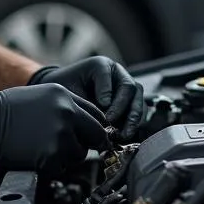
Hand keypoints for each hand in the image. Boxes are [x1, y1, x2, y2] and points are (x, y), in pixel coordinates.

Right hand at [0, 83, 110, 172]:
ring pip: (80, 154)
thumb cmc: (5, 110)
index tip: (90, 137)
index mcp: (64, 95)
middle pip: (97, 134)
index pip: (97, 115)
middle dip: (88, 143)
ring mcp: (60, 134)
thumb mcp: (40, 96)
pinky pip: (62, 168)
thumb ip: (65, 107)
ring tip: (45, 149)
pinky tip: (37, 157)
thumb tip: (83, 124)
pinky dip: (52, 167)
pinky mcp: (51, 155)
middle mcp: (66, 113)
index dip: (94, 128)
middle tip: (72, 148)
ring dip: (67, 156)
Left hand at [30, 57, 144, 140]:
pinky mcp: (129, 106)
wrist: (66, 97)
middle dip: (123, 107)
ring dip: (132, 119)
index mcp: (101, 65)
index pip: (107, 73)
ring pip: (138, 101)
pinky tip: (123, 137)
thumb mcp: (68, 89)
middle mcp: (117, 75)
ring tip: (122, 135)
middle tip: (111, 122)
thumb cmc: (65, 90)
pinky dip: (132, 126)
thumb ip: (83, 98)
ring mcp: (125, 90)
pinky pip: (138, 115)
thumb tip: (105, 109)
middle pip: (130, 87)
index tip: (102, 105)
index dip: (106, 90)